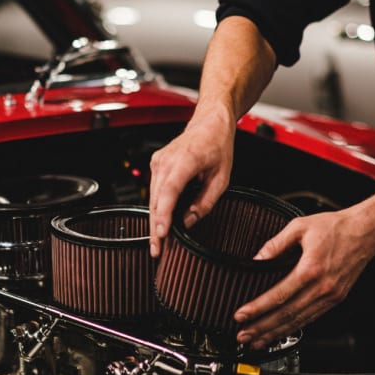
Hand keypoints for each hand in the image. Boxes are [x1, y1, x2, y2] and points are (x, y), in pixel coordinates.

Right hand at [148, 108, 235, 256]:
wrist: (209, 123)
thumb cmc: (217, 145)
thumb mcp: (222, 178)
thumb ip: (205, 202)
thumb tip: (189, 221)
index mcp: (185, 161)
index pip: (169, 193)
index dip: (164, 216)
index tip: (162, 235)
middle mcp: (166, 161)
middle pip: (157, 201)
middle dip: (156, 228)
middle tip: (157, 251)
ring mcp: (158, 162)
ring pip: (153, 198)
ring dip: (155, 220)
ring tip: (158, 242)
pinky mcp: (156, 165)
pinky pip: (154, 191)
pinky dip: (157, 208)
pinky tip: (161, 223)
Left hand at [233, 206, 374, 347]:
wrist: (366, 231)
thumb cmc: (335, 227)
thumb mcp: (300, 226)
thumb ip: (275, 243)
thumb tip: (256, 258)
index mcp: (311, 269)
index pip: (278, 296)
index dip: (257, 308)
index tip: (241, 316)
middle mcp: (322, 287)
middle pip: (287, 314)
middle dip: (262, 328)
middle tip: (243, 336)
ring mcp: (330, 296)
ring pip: (299, 321)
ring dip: (276, 333)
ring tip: (257, 341)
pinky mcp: (336, 299)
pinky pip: (311, 318)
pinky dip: (294, 328)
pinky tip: (281, 333)